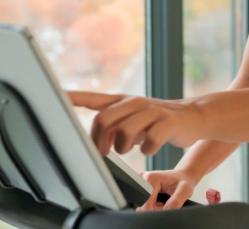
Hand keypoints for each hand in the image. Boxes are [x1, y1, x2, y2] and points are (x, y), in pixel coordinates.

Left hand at [66, 91, 204, 155]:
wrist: (195, 116)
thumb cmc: (158, 121)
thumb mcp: (133, 121)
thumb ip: (113, 127)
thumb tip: (95, 141)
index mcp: (123, 101)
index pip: (92, 98)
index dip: (73, 98)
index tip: (54, 96)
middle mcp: (135, 102)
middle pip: (104, 119)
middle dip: (99, 140)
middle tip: (103, 152)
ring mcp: (152, 111)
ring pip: (124, 131)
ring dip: (122, 147)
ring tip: (128, 149)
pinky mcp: (168, 123)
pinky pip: (149, 141)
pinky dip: (147, 150)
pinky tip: (151, 148)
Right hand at [135, 169, 196, 210]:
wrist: (183, 177)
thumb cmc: (184, 182)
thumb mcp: (185, 190)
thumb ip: (175, 202)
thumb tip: (165, 212)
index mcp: (151, 178)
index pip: (146, 205)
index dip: (157, 210)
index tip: (166, 205)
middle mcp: (143, 178)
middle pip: (143, 206)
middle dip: (155, 208)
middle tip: (166, 202)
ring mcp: (140, 182)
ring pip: (143, 205)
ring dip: (154, 207)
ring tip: (163, 201)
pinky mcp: (141, 187)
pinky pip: (144, 202)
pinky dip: (153, 205)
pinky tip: (159, 200)